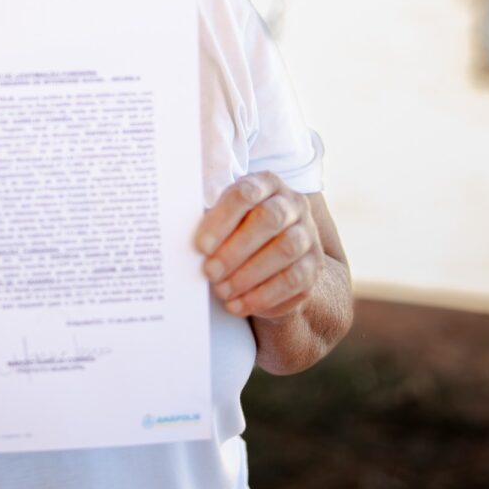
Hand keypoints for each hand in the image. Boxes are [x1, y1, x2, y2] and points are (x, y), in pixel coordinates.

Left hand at [194, 172, 322, 318]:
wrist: (276, 260)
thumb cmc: (236, 232)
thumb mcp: (223, 220)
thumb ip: (208, 221)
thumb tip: (174, 237)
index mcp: (266, 183)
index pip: (246, 193)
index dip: (222, 219)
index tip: (200, 246)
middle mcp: (293, 203)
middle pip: (270, 219)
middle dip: (236, 248)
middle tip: (209, 272)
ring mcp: (308, 234)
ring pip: (285, 249)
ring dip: (248, 274)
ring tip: (221, 290)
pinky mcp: (314, 265)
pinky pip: (293, 280)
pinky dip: (263, 295)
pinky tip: (238, 305)